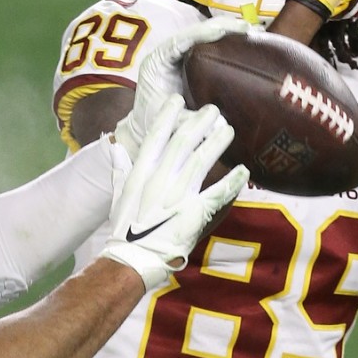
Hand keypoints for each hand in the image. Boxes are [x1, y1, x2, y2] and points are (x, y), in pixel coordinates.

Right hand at [103, 95, 248, 290]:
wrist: (133, 258)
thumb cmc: (124, 228)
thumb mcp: (117, 194)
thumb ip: (118, 168)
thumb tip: (114, 147)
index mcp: (141, 173)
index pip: (156, 136)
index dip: (168, 115)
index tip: (178, 99)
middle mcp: (160, 179)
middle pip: (183, 142)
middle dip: (200, 122)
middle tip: (213, 109)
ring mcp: (178, 195)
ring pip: (202, 160)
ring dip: (217, 142)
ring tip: (228, 128)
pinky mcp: (194, 212)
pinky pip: (218, 193)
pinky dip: (232, 181)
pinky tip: (243, 169)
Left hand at [113, 16, 247, 156]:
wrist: (145, 129)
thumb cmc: (153, 124)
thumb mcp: (167, 121)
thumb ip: (187, 120)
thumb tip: (221, 123)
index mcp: (156, 63)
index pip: (179, 41)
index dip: (201, 33)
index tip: (222, 30)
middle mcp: (167, 54)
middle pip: (195, 32)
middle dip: (222, 27)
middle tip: (248, 27)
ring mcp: (179, 56)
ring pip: (204, 36)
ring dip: (227, 31)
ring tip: (252, 31)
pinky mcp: (190, 62)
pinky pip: (208, 47)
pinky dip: (226, 42)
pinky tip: (245, 42)